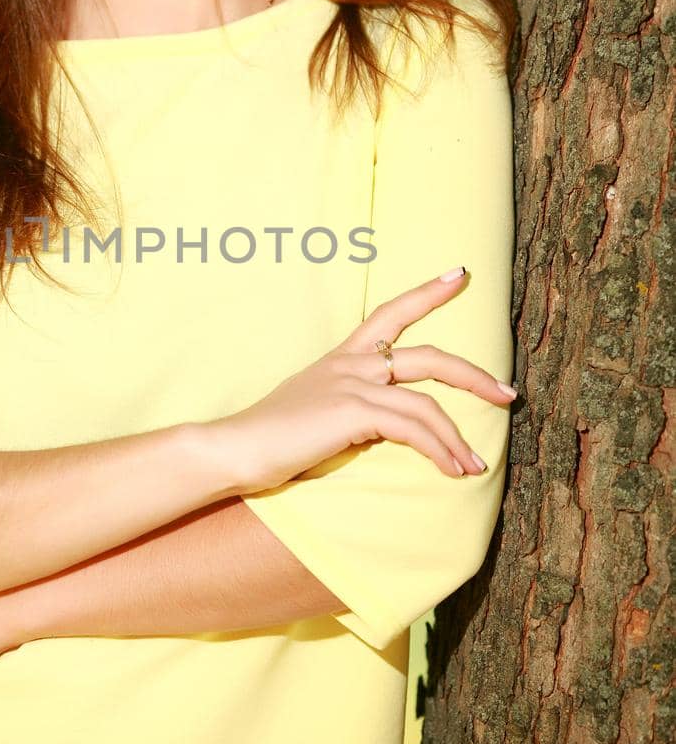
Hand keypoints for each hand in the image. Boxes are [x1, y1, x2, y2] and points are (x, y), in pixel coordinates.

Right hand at [212, 266, 516, 493]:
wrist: (236, 447)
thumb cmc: (269, 438)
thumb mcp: (313, 412)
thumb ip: (346, 408)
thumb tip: (375, 425)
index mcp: (341, 359)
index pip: (388, 313)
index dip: (427, 293)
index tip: (458, 275)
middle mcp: (351, 364)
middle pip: (428, 355)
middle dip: (473, 374)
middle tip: (506, 393)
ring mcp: (353, 384)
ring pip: (428, 401)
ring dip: (458, 436)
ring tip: (475, 464)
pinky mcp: (354, 411)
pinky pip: (415, 427)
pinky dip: (441, 448)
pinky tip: (453, 468)